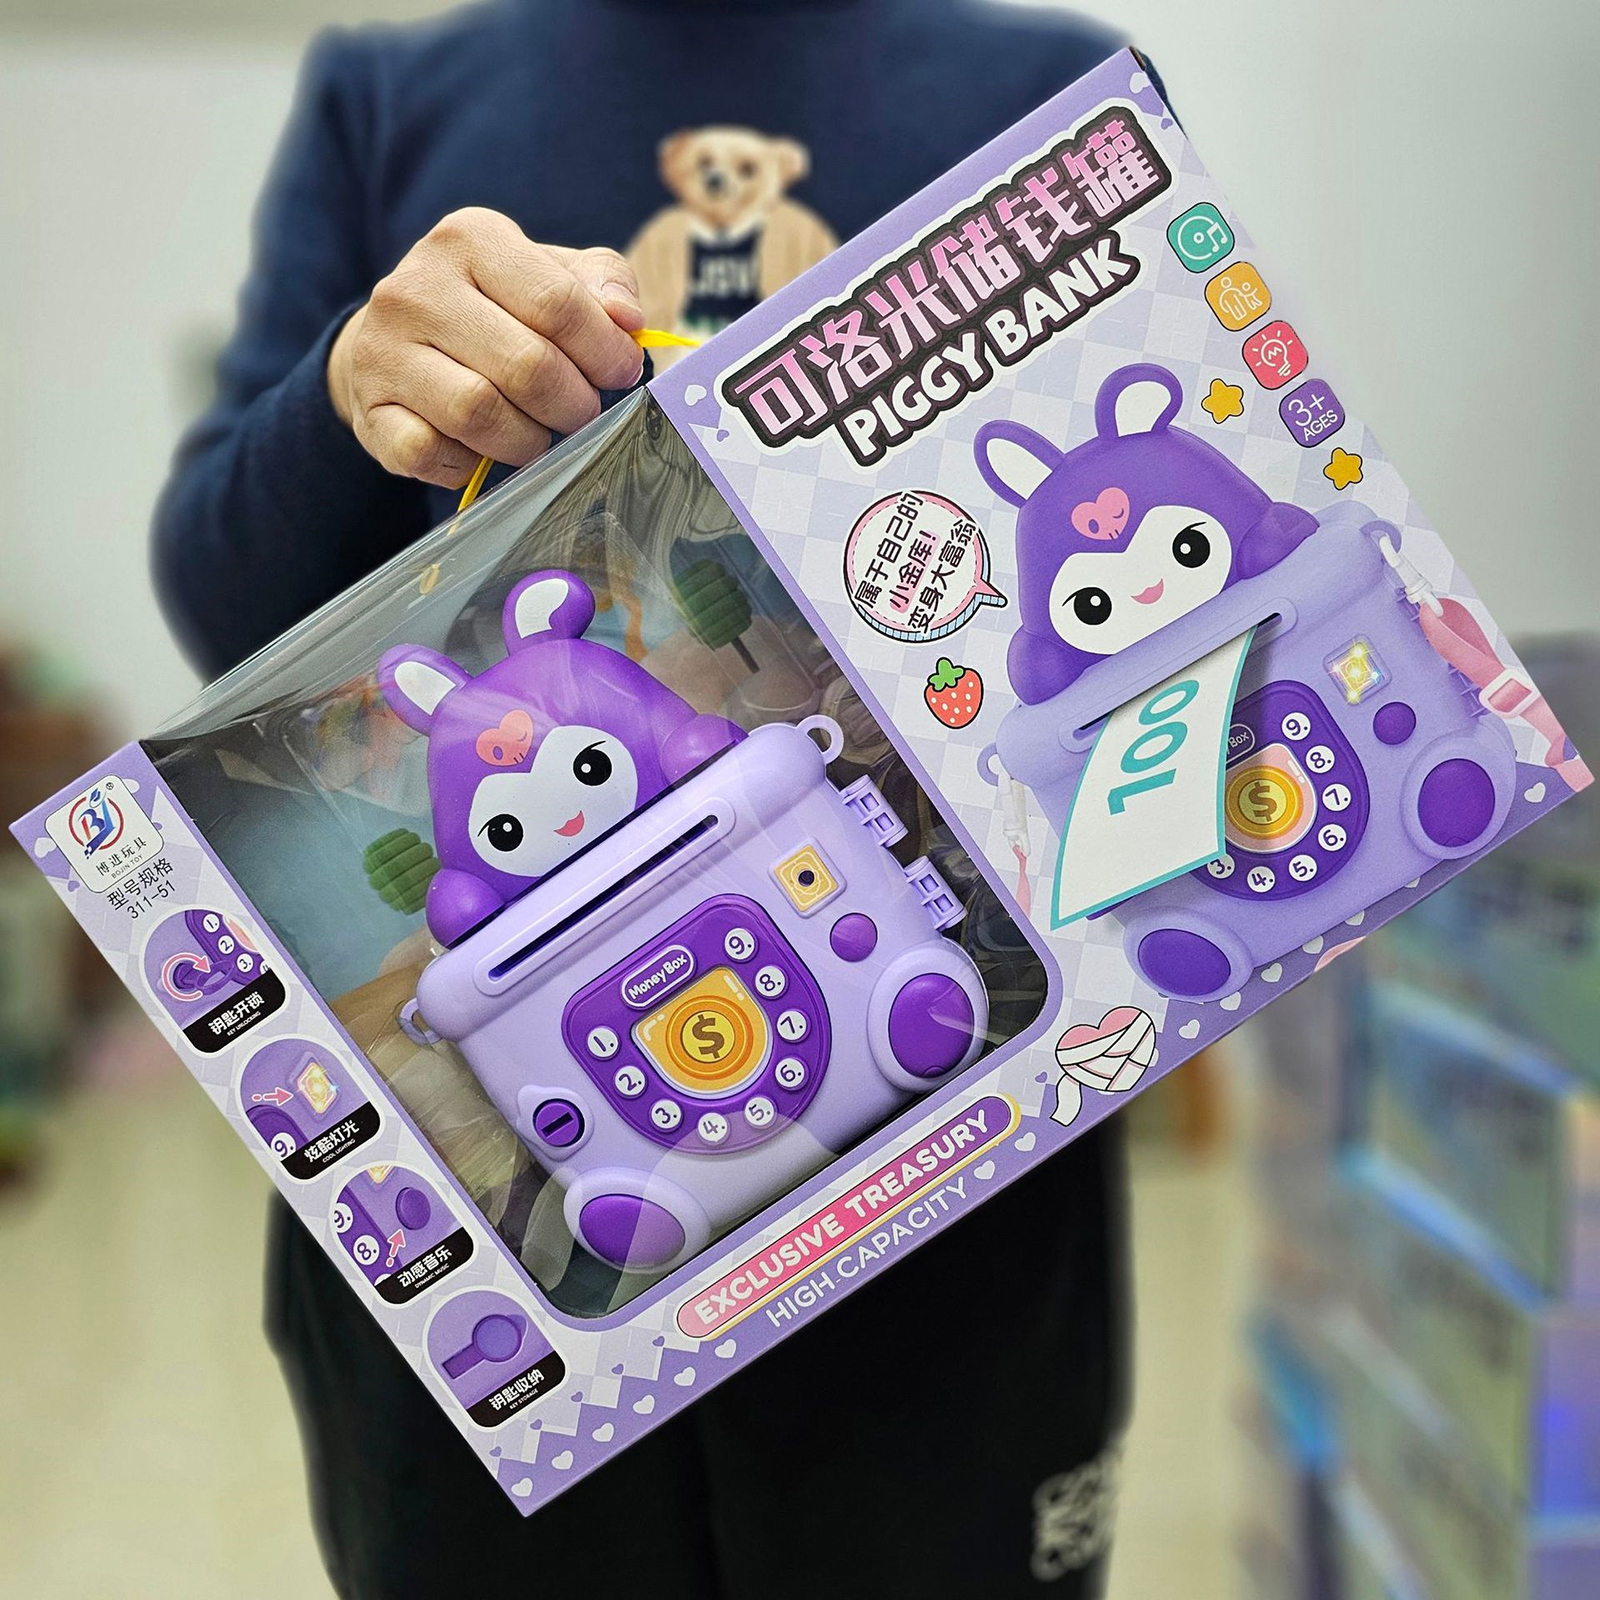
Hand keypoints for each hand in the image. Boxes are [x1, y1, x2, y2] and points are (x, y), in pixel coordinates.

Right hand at [327, 207, 644, 487]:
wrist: (397, 341)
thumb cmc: (495, 309)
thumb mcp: (550, 274)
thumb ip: (602, 284)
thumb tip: (628, 320)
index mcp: (470, 239)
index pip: (557, 303)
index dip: (604, 351)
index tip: (621, 373)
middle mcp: (416, 287)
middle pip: (526, 365)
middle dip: (573, 404)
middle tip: (582, 414)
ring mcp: (384, 349)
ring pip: (480, 412)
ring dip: (529, 440)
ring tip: (539, 435)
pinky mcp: (371, 411)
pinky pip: (432, 452)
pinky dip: (471, 464)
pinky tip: (483, 452)